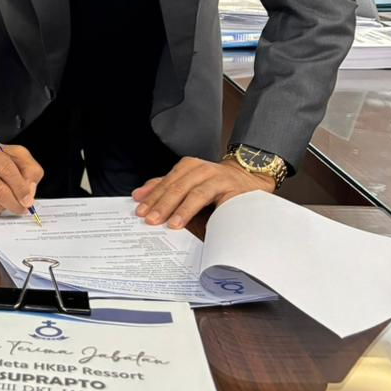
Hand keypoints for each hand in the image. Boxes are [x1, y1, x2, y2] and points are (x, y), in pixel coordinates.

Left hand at [131, 157, 274, 228]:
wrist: (250, 179)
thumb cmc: (215, 184)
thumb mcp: (189, 182)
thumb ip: (166, 187)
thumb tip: (139, 195)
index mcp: (189, 166)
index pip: (166, 182)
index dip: (152, 196)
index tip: (140, 210)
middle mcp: (203, 169)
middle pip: (178, 187)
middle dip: (163, 205)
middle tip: (151, 219)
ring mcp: (219, 179)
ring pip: (196, 193)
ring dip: (183, 209)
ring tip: (172, 224)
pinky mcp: (235, 191)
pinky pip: (220, 203)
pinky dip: (210, 214)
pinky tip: (202, 224)